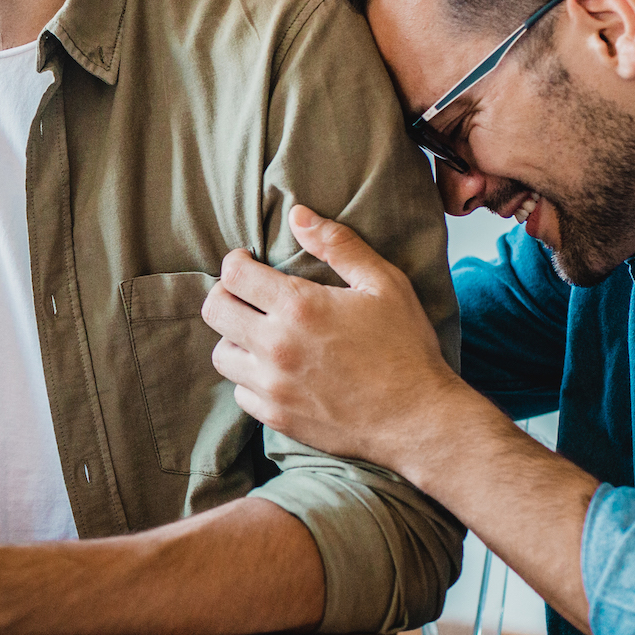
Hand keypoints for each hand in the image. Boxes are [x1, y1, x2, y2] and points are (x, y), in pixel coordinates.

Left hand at [200, 205, 468, 469]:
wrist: (419, 420)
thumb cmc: (407, 347)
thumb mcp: (384, 284)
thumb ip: (339, 245)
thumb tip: (298, 214)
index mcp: (299, 307)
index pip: (233, 274)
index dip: (236, 262)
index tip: (248, 262)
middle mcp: (276, 346)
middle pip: (215, 311)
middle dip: (225, 294)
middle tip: (247, 294)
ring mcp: (272, 386)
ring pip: (221, 354)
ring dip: (235, 339)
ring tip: (260, 334)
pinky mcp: (276, 417)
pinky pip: (240, 392)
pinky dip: (250, 378)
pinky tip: (275, 370)